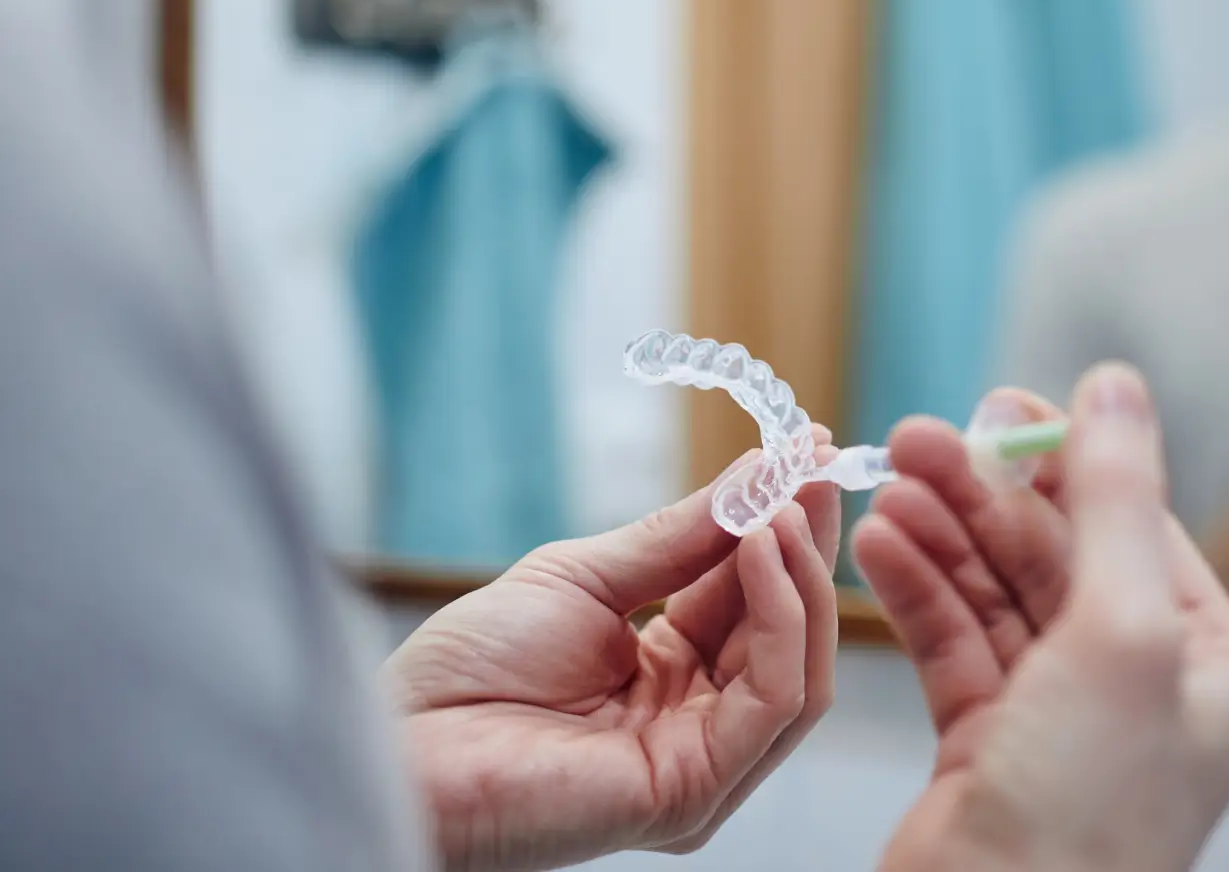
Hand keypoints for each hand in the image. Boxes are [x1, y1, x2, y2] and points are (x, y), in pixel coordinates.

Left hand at [382, 434, 839, 871]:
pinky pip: (776, 699)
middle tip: (815, 464)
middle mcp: (699, 726)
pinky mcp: (696, 790)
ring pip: (803, 668)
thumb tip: (764, 474)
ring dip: (801, 574)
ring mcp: (703, 764)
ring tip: (784, 500)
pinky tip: (759, 546)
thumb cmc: (470, 670)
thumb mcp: (589, 577)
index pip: (756, 599)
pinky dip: (784, 618)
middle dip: (805, 542)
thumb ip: (682, 538)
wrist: (402, 744)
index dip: (783, 525)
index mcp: (672, 678)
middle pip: (793, 633)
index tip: (808, 451)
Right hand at [855, 366, 1228, 871]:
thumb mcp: (1118, 635)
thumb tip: (1118, 385)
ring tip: (886, 488)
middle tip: (912, 439)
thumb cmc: (1082, 817)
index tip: (995, 406)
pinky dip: (916, 592)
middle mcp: (1142, 688)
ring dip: (940, 535)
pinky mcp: (988, 744)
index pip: (1135, 526)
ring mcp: (1062, 718)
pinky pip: (953, 643)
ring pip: (995, 594)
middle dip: (981, 494)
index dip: (1062, 460)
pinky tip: (878, 548)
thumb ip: (1115, 501)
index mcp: (1210, 667)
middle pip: (1054, 554)